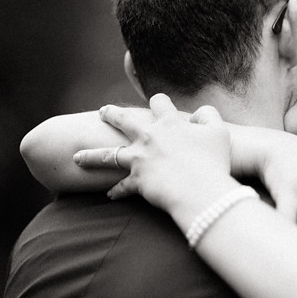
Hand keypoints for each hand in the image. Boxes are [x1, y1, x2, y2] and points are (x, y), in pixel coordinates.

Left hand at [74, 94, 233, 216]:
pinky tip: (109, 194)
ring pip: (107, 155)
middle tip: (103, 113)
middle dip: (111, 115)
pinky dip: (117, 191)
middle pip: (123, 120)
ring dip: (91, 156)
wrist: (200, 190)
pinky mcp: (137, 181)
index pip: (159, 103)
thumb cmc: (213, 161)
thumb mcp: (218, 132)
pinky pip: (122, 186)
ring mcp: (139, 159)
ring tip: (78, 156)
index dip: (159, 103)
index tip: (157, 104)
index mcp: (169, 123)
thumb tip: (200, 113)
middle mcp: (148, 137)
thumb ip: (209, 116)